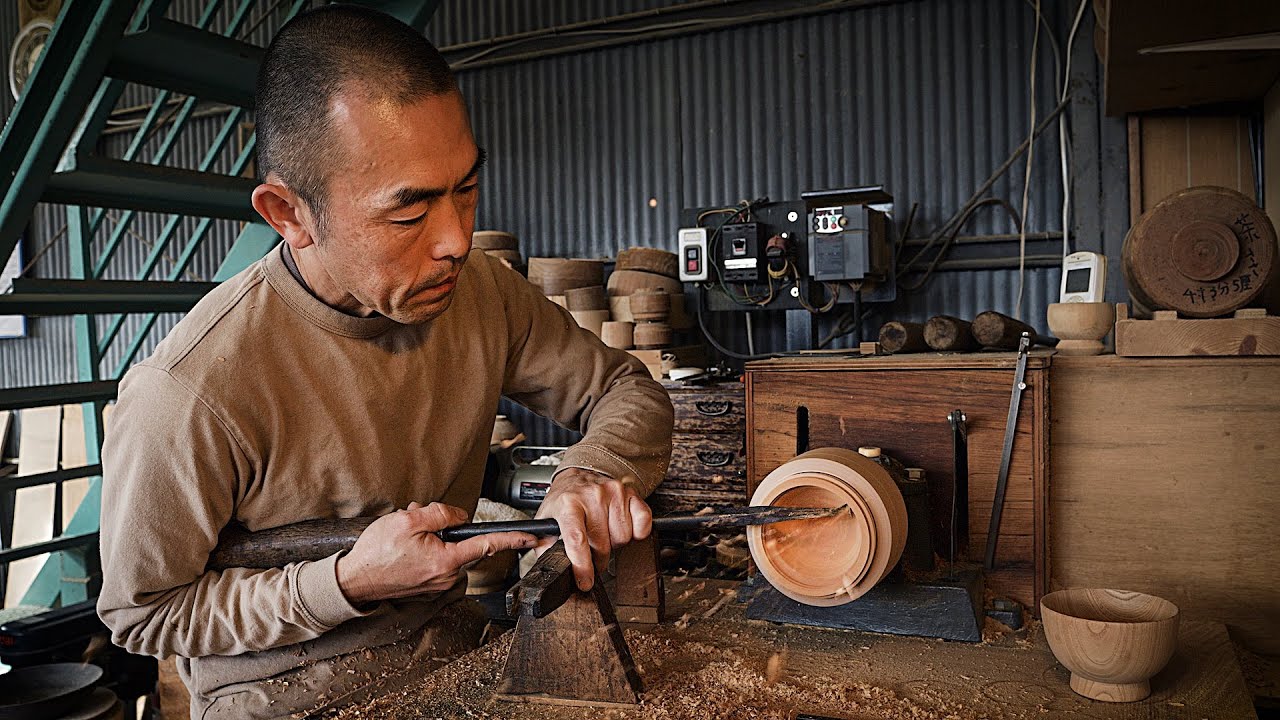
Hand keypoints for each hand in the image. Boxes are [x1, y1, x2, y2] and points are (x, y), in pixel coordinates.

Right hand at [336, 502, 537, 603]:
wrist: (353, 581)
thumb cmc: (377, 553)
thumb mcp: (408, 521)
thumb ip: (440, 514)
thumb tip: (458, 516)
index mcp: (445, 560)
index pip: (486, 544)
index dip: (511, 539)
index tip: (531, 537)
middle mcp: (445, 576)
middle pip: (458, 542)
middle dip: (441, 527)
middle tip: (415, 523)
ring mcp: (436, 583)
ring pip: (445, 549)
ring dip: (429, 538)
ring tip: (403, 538)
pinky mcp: (427, 585)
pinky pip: (434, 559)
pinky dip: (423, 549)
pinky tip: (403, 549)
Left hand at [534, 468, 652, 590]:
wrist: (577, 477)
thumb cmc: (563, 502)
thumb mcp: (545, 521)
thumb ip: (543, 545)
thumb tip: (546, 563)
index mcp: (568, 504)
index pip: (577, 539)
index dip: (582, 565)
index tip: (585, 582)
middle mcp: (592, 495)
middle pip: (602, 545)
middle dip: (597, 558)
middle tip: (591, 553)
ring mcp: (614, 493)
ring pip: (623, 538)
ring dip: (614, 544)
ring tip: (603, 534)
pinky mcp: (631, 493)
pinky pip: (642, 524)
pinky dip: (635, 532)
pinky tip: (620, 527)